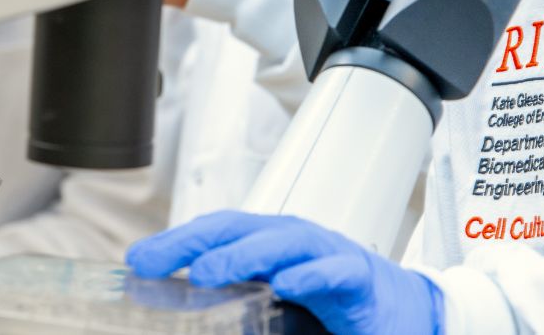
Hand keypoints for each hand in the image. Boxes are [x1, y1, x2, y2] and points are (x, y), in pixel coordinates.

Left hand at [127, 212, 444, 334]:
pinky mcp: (359, 279)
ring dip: (243, 254)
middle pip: (241, 229)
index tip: (137, 262)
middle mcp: (297, 242)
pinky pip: (334, 271)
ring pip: (284, 242)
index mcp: (273, 245)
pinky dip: (310, 275)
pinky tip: (284, 285)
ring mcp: (330, 255)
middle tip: (151, 263)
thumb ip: (238, 303)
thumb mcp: (276, 305)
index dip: (179, 241)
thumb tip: (185, 309)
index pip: (219, 232)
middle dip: (194, 242)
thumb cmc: (337, 307)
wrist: (407, 313)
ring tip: (206, 273)